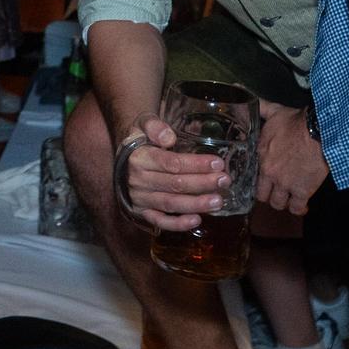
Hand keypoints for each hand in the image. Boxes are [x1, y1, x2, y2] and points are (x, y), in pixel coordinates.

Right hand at [112, 114, 229, 231]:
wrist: (124, 159)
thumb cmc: (140, 140)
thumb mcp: (142, 124)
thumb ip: (154, 125)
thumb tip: (169, 137)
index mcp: (140, 158)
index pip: (171, 163)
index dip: (196, 164)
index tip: (217, 163)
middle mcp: (138, 180)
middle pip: (175, 184)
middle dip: (202, 183)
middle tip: (224, 180)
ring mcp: (140, 199)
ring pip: (171, 204)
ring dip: (196, 204)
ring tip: (218, 201)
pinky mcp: (142, 213)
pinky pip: (160, 222)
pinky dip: (178, 224)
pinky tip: (197, 220)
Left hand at [255, 101, 326, 215]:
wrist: (319, 132)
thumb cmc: (296, 122)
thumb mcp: (274, 112)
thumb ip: (258, 107)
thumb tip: (240, 92)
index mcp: (260, 156)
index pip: (251, 177)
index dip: (257, 180)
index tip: (263, 180)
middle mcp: (269, 173)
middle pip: (262, 195)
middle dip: (268, 195)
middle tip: (275, 191)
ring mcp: (285, 184)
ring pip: (278, 204)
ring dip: (283, 202)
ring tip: (289, 197)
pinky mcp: (302, 191)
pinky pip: (297, 208)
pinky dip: (299, 209)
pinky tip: (302, 206)